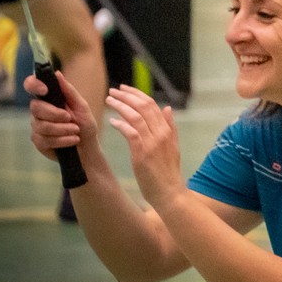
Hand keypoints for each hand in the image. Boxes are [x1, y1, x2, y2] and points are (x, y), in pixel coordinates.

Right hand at [27, 70, 98, 157]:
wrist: (88, 147)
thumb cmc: (85, 125)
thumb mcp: (81, 106)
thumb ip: (69, 91)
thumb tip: (57, 74)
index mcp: (48, 99)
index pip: (31, 86)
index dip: (33, 85)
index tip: (44, 89)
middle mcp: (39, 112)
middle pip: (36, 107)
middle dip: (55, 114)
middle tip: (70, 118)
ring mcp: (37, 127)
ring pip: (41, 125)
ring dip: (62, 129)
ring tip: (75, 131)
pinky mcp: (38, 142)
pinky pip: (44, 140)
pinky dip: (62, 140)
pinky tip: (72, 140)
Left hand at [106, 85, 184, 211]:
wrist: (170, 193)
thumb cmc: (168, 172)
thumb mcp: (173, 147)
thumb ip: (170, 127)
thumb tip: (167, 108)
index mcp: (167, 130)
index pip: (152, 105)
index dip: (137, 94)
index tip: (125, 89)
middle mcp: (161, 133)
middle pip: (143, 106)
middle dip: (127, 95)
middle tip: (113, 90)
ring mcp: (152, 143)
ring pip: (136, 116)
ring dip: (121, 106)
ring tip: (109, 101)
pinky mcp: (142, 153)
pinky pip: (130, 133)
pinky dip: (120, 124)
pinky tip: (111, 121)